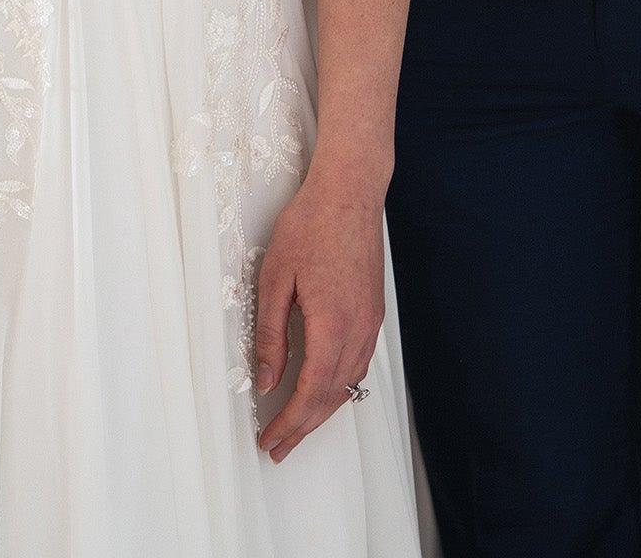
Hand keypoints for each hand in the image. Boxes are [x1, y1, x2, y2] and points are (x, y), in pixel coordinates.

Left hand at [254, 172, 386, 462]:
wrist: (350, 192)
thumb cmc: (310, 225)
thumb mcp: (275, 278)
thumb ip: (271, 333)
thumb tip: (266, 378)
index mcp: (332, 324)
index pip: (311, 392)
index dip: (290, 423)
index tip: (270, 440)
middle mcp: (358, 330)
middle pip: (333, 397)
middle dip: (304, 428)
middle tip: (279, 447)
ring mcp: (370, 322)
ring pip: (349, 384)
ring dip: (323, 410)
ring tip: (297, 427)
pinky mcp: (373, 312)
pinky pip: (359, 363)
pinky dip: (340, 386)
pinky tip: (325, 390)